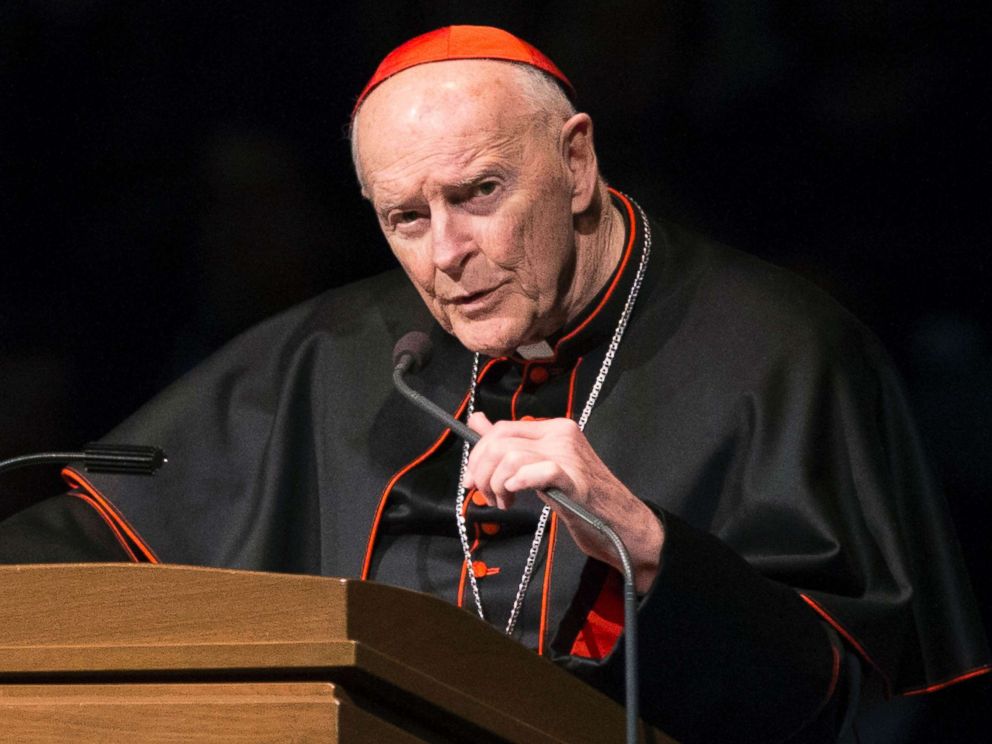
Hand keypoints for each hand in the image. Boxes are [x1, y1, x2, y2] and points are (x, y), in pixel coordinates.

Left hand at [462, 412, 663, 592]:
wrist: (620, 522)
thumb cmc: (580, 497)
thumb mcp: (540, 465)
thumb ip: (510, 443)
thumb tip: (477, 421)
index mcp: (554, 429)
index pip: (501, 429)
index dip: (478, 455)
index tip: (472, 479)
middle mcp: (561, 435)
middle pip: (500, 441)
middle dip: (481, 471)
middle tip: (485, 494)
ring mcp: (570, 456)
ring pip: (511, 456)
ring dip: (496, 484)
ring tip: (505, 501)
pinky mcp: (575, 480)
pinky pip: (539, 471)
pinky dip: (519, 482)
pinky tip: (517, 494)